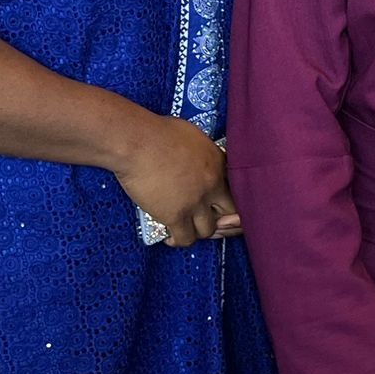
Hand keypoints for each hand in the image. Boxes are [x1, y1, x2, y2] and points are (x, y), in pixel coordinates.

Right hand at [112, 113, 236, 246]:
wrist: (137, 142)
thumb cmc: (158, 132)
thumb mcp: (192, 136)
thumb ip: (202, 153)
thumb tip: (196, 160)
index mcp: (219, 163)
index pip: (237, 190)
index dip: (228, 201)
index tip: (218, 205)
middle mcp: (213, 185)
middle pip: (231, 213)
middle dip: (221, 220)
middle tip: (206, 221)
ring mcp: (196, 202)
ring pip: (208, 230)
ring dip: (198, 231)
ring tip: (186, 228)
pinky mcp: (176, 215)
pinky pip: (185, 239)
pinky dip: (178, 241)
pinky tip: (170, 238)